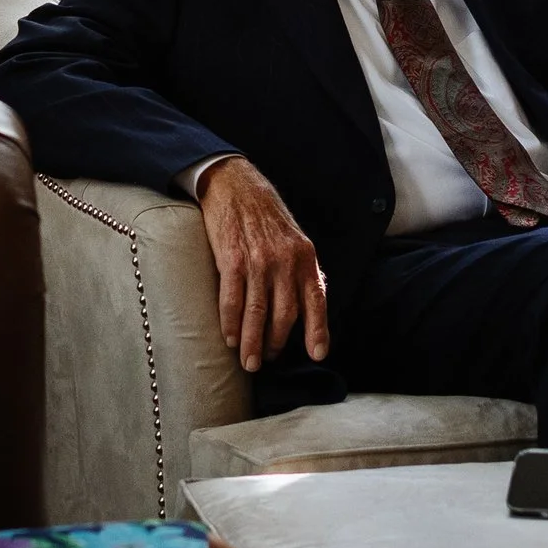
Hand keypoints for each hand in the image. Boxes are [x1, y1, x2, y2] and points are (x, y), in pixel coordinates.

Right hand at [197, 156, 329, 372]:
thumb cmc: (266, 216)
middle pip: (284, 315)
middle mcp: (285, 262)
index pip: (315, 300)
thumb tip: (310, 304)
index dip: (318, 330)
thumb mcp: (294, 239)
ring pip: (257, 314)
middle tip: (267, 358)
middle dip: (276, 344)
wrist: (235, 186)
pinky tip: (229, 338)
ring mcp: (258, 262)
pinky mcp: (232, 260)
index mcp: (304, 257)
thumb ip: (302, 270)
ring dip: (252, 343)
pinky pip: (232, 301)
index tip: (317, 354)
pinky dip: (230, 324)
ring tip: (249, 361)